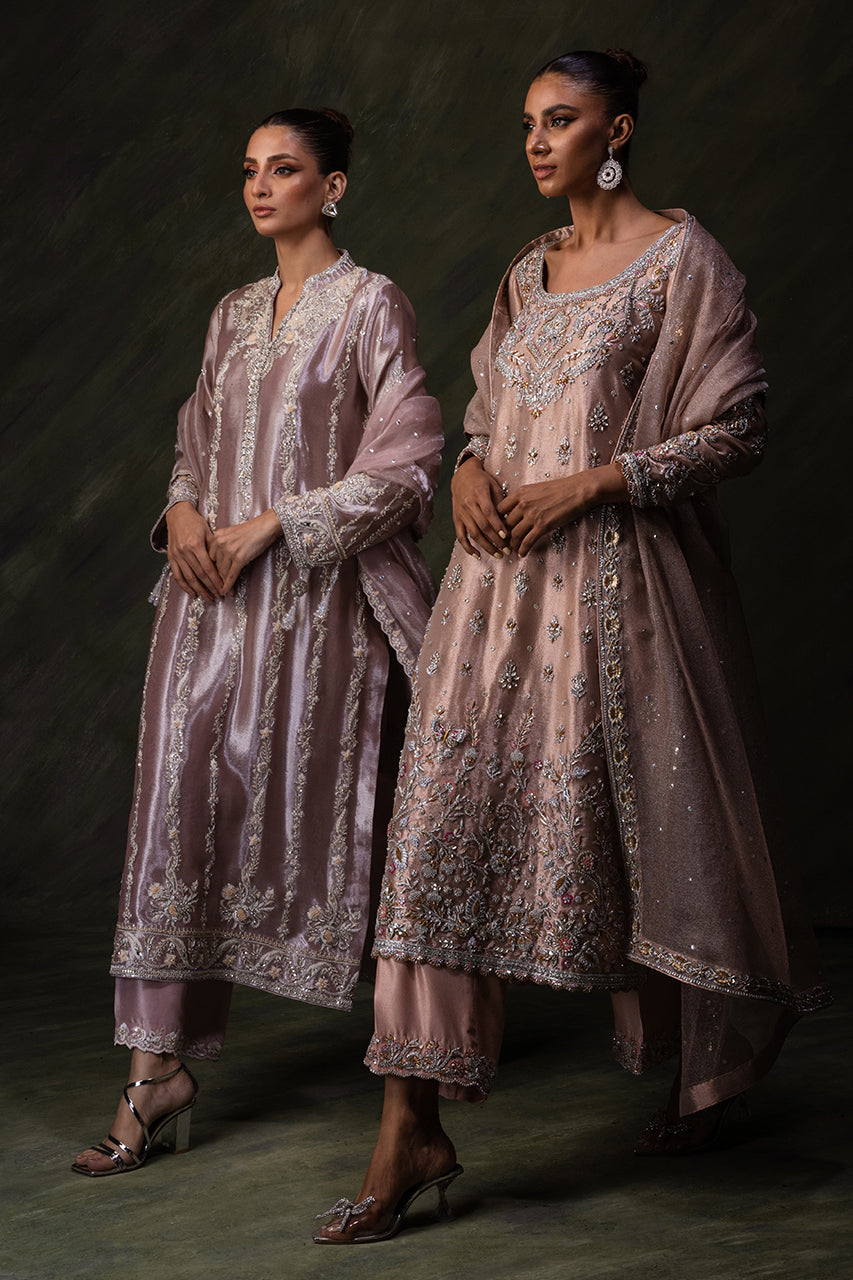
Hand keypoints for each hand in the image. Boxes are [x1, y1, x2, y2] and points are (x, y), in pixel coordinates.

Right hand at [166, 502, 224, 600]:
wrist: (178, 514)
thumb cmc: (196, 522)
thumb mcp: (208, 532)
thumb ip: (214, 549)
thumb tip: (224, 566)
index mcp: (195, 545)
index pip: (208, 568)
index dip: (217, 581)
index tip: (224, 589)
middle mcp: (185, 552)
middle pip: (200, 575)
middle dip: (211, 588)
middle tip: (219, 597)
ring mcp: (176, 555)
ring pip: (189, 578)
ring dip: (200, 591)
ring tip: (209, 598)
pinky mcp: (171, 557)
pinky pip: (177, 575)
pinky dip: (185, 586)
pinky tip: (193, 593)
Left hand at [209, 509, 282, 593]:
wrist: (265, 526)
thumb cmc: (251, 531)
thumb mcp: (231, 534)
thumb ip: (222, 545)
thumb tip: (219, 563)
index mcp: (216, 536)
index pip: (209, 558)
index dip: (211, 570)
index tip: (212, 579)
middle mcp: (219, 543)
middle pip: (215, 566)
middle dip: (216, 579)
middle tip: (217, 589)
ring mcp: (229, 550)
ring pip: (222, 572)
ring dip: (223, 584)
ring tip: (224, 592)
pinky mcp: (239, 557)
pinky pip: (231, 575)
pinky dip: (229, 585)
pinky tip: (228, 591)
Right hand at [450, 456, 510, 558]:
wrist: (462, 476)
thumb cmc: (482, 480)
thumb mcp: (494, 486)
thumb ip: (501, 503)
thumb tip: (509, 521)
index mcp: (479, 494)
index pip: (489, 512)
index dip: (497, 525)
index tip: (507, 536)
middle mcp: (468, 504)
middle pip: (482, 526)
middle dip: (495, 540)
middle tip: (507, 550)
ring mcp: (461, 513)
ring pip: (473, 533)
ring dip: (486, 546)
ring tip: (498, 554)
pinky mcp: (456, 519)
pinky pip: (461, 536)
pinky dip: (468, 547)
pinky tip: (478, 555)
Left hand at [498, 464, 627, 556]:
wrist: (578, 490)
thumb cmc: (560, 489)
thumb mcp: (537, 489)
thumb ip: (524, 499)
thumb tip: (516, 511)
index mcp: (520, 493)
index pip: (500, 509)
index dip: (498, 521)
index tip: (499, 529)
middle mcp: (523, 503)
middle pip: (505, 524)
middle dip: (503, 536)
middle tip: (504, 544)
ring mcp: (533, 515)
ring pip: (514, 534)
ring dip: (512, 545)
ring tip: (512, 550)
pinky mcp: (543, 525)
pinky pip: (527, 541)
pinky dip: (523, 550)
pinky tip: (522, 554)